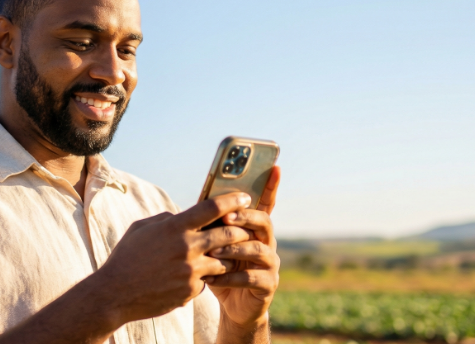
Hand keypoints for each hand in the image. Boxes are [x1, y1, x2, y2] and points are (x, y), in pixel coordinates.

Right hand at [92, 192, 254, 323]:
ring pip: (224, 261)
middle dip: (240, 230)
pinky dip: (206, 277)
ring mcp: (190, 271)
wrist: (115, 293)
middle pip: (228, 234)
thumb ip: (166, 220)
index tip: (245, 198)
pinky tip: (198, 276)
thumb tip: (183, 216)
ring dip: (228, 257)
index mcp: (174, 227)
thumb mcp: (142, 228)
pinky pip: (208, 281)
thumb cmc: (126, 257)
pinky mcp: (190, 291)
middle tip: (246, 229)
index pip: (211, 208)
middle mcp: (186, 247)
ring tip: (229, 255)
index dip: (232, 200)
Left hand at [207, 166, 280, 331]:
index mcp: (255, 229)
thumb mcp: (213, 244)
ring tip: (213, 251)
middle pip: (264, 222)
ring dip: (234, 249)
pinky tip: (213, 278)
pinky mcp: (268, 285)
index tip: (275, 167)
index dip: (271, 186)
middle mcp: (267, 243)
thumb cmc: (220, 269)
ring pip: (258, 250)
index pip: (265, 203)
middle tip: (226, 217)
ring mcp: (271, 264)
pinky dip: (231, 276)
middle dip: (245, 218)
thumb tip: (198, 203)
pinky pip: (252, 277)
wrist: (232, 306)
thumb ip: (213, 226)